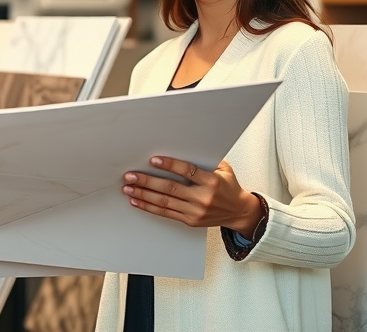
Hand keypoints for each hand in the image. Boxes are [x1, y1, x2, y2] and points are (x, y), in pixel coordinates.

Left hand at [122, 158, 261, 237]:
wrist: (238, 212)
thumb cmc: (229, 187)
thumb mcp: (223, 169)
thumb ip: (205, 160)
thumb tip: (183, 147)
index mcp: (212, 182)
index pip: (187, 171)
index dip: (169, 165)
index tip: (153, 160)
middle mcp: (202, 198)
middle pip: (170, 188)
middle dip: (147, 181)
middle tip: (131, 176)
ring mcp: (195, 211)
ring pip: (164, 202)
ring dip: (143, 194)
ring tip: (128, 189)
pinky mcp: (189, 220)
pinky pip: (165, 213)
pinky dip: (149, 207)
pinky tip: (137, 201)